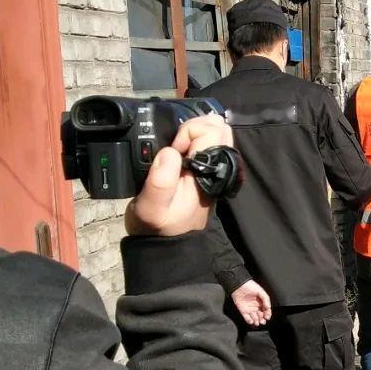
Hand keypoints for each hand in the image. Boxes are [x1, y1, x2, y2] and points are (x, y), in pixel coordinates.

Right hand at [125, 115, 232, 236]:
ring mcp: (213, 168)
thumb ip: (161, 181)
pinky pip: (208, 143)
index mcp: (208, 173)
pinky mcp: (205, 169)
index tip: (173, 149)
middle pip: (219, 127)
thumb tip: (170, 152)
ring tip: (177, 147)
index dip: (188, 132)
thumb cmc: (158, 226)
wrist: (165, 242)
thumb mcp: (151, 207)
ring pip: (216, 133)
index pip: (211, 132)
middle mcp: (216, 168)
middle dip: (195, 127)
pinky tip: (179, 148)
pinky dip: (194, 139)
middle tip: (176, 144)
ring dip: (196, 132)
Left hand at [232, 280, 271, 326]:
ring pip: (254, 317)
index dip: (267, 314)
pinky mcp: (242, 310)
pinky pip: (246, 317)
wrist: (239, 284)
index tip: (267, 317)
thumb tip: (268, 308)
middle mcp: (256, 306)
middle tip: (263, 321)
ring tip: (258, 323)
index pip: (266, 310)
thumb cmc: (250, 286)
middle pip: (260, 315)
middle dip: (262, 319)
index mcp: (261, 302)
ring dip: (256, 321)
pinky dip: (249, 320)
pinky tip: (251, 321)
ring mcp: (249, 308)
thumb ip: (266, 299)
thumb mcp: (261, 291)